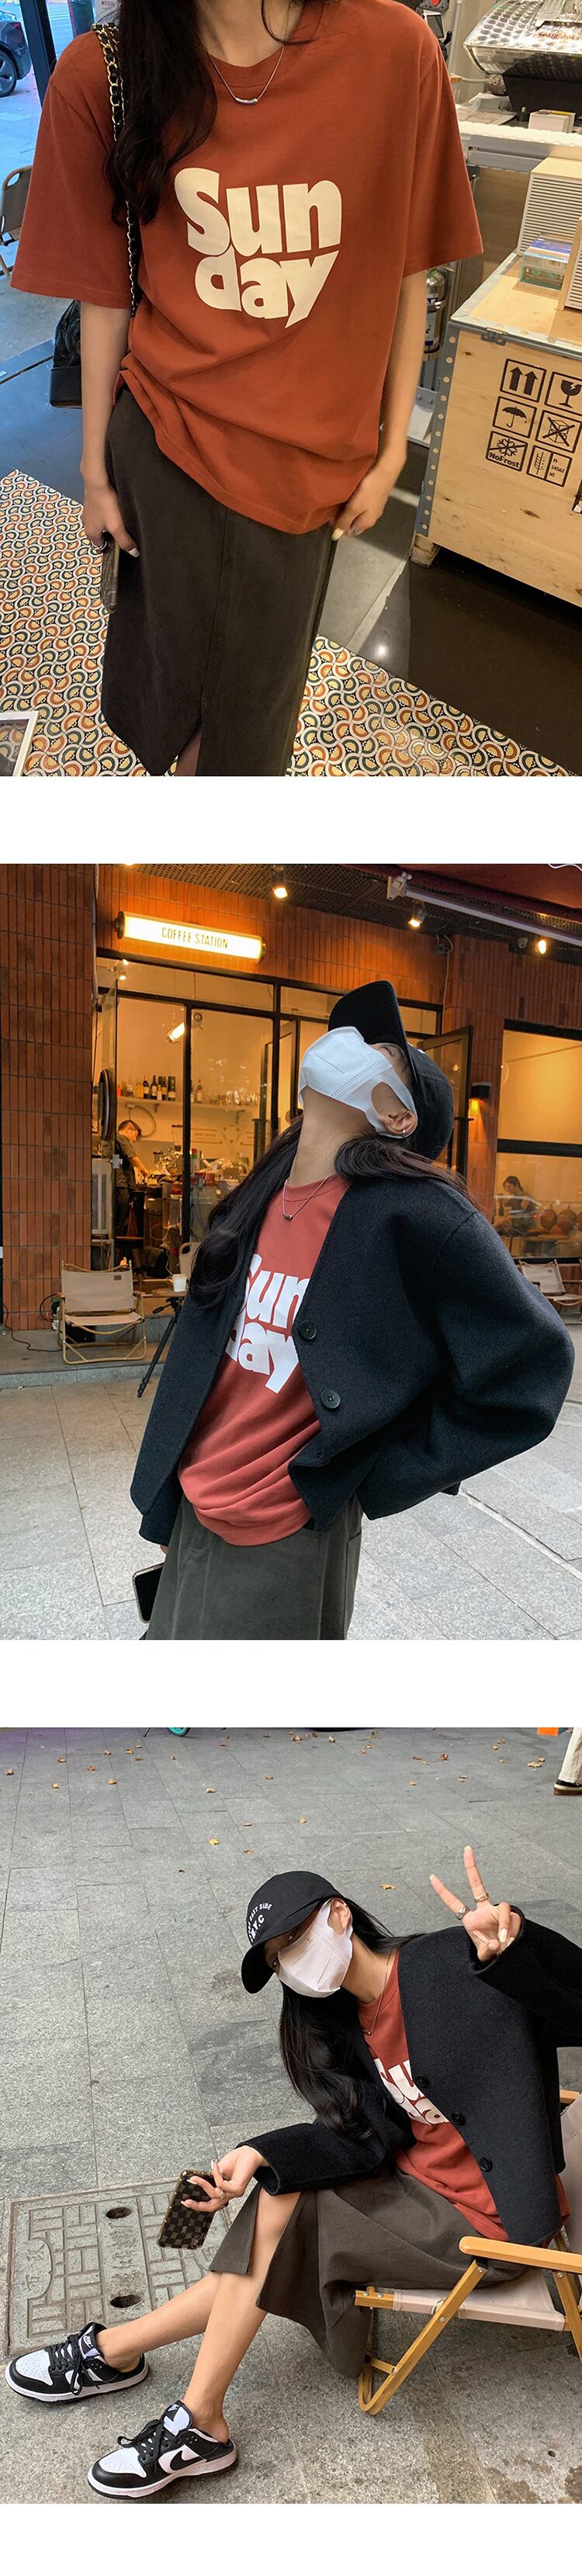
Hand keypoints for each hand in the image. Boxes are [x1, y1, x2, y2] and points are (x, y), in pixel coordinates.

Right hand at [82, 473, 137, 555]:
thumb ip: (124, 541)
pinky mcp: (92, 501)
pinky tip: (114, 508)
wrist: (97, 480)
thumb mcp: (116, 527)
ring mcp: (88, 512)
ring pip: (99, 523)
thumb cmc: (105, 504)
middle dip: (109, 537)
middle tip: (122, 534)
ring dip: (108, 524)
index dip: (109, 549)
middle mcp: (86, 524)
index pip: (99, 548)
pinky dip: (106, 513)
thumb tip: (133, 553)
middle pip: (99, 536)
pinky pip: (100, 512)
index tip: (119, 549)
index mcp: (91, 533)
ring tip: (119, 520)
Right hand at [182, 2146, 264, 2211]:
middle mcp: (229, 2194)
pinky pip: (222, 2185)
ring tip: (196, 2177)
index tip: (186, 2202)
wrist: (250, 2153)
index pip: (211, 2203)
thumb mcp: (218, 2170)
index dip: (198, 2205)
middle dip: (198, 2205)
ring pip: (215, 2194)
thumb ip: (210, 2178)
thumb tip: (197, 2182)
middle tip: (187, 2201)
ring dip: (203, 2185)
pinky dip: (216, 2174)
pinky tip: (214, 2165)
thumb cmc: (236, 2161)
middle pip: (212, 2206)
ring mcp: (234, 2193)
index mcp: (224, 2191)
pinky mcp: (238, 2188)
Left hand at [332, 446, 406, 540]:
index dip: (339, 526)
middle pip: (353, 522)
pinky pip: (361, 504)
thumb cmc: (369, 490)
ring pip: (356, 512)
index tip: (330, 516)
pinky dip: (353, 501)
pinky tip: (349, 494)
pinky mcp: (374, 498)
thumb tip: (336, 536)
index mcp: (366, 524)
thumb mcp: (354, 508)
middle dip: (342, 516)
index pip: (349, 531)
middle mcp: (371, 518)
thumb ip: (345, 521)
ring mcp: (374, 508)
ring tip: (340, 499)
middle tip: (333, 506)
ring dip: (347, 508)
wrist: (385, 470)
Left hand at [429, 1844, 520, 1962]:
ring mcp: (498, 1912)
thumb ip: (487, 1950)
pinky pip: (513, 1919)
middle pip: (477, 1885)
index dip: (443, 1892)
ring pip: (504, 1909)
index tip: (431, 1877)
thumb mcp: (484, 1956)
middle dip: (471, 1867)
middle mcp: (484, 1912)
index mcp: (471, 1920)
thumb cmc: (492, 1954)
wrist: (508, 1959)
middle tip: (466, 1849)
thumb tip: (497, 1941)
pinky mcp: (512, 1916)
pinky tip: (511, 1941)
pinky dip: (512, 1929)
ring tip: (505, 1941)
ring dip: (505, 1925)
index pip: (454, 1903)